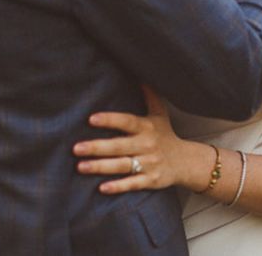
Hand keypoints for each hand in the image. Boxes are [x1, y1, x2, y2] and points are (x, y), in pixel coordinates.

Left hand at [73, 86, 190, 194]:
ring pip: (122, 165)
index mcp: (147, 127)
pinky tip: (102, 188)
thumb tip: (140, 74)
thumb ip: (149, 95)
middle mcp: (147, 144)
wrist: (185, 161)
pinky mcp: (151, 180)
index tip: (91, 119)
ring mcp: (149, 163)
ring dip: (101, 167)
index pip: (127, 121)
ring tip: (80, 167)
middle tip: (76, 148)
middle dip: (97, 147)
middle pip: (119, 146)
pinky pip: (133, 184)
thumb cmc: (166, 135)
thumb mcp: (159, 113)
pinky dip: (118, 186)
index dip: (110, 120)